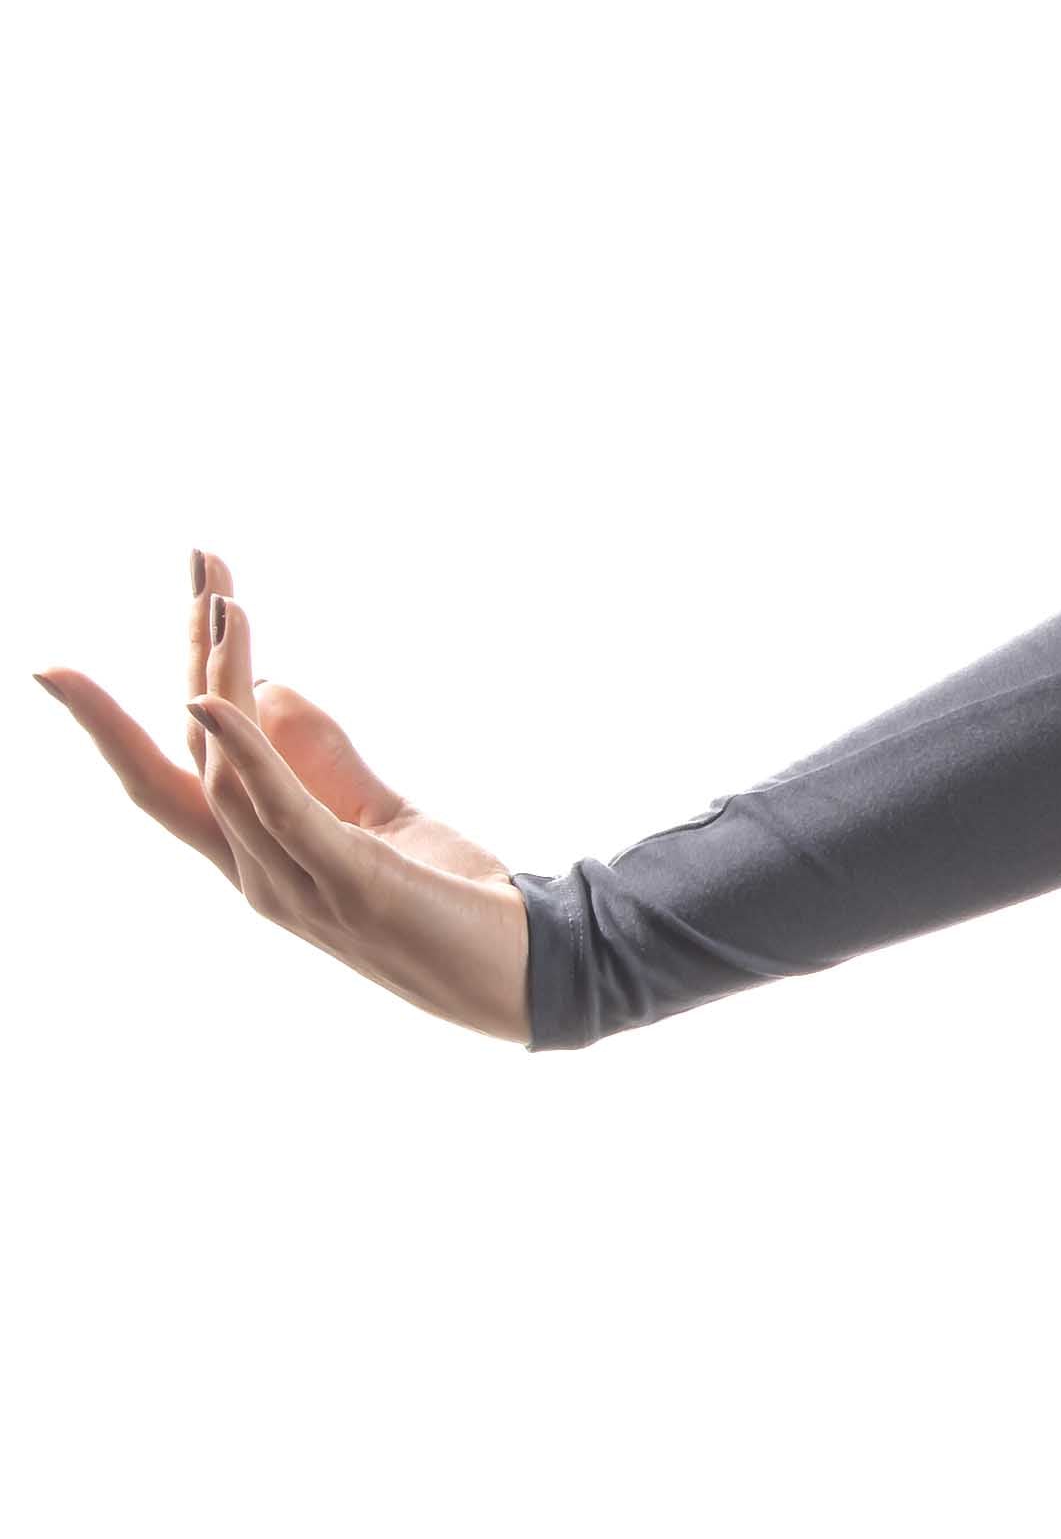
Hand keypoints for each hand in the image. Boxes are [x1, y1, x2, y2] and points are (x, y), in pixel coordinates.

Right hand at [37, 547, 532, 1039]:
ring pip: (224, 773)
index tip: (54, 668)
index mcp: (255, 861)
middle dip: (187, 656)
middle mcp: (257, 877)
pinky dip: (246, 753)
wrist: (530, 976)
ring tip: (225, 600)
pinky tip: (218, 702)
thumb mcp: (376, 812)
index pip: (162, 781)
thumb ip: (322, 757)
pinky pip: (282, 811)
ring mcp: (297, 887)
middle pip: (184, 761)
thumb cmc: (447, 898)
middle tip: (198, 562)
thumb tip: (269, 687)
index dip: (107, 725)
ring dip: (219, 676)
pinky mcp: (351, 883)